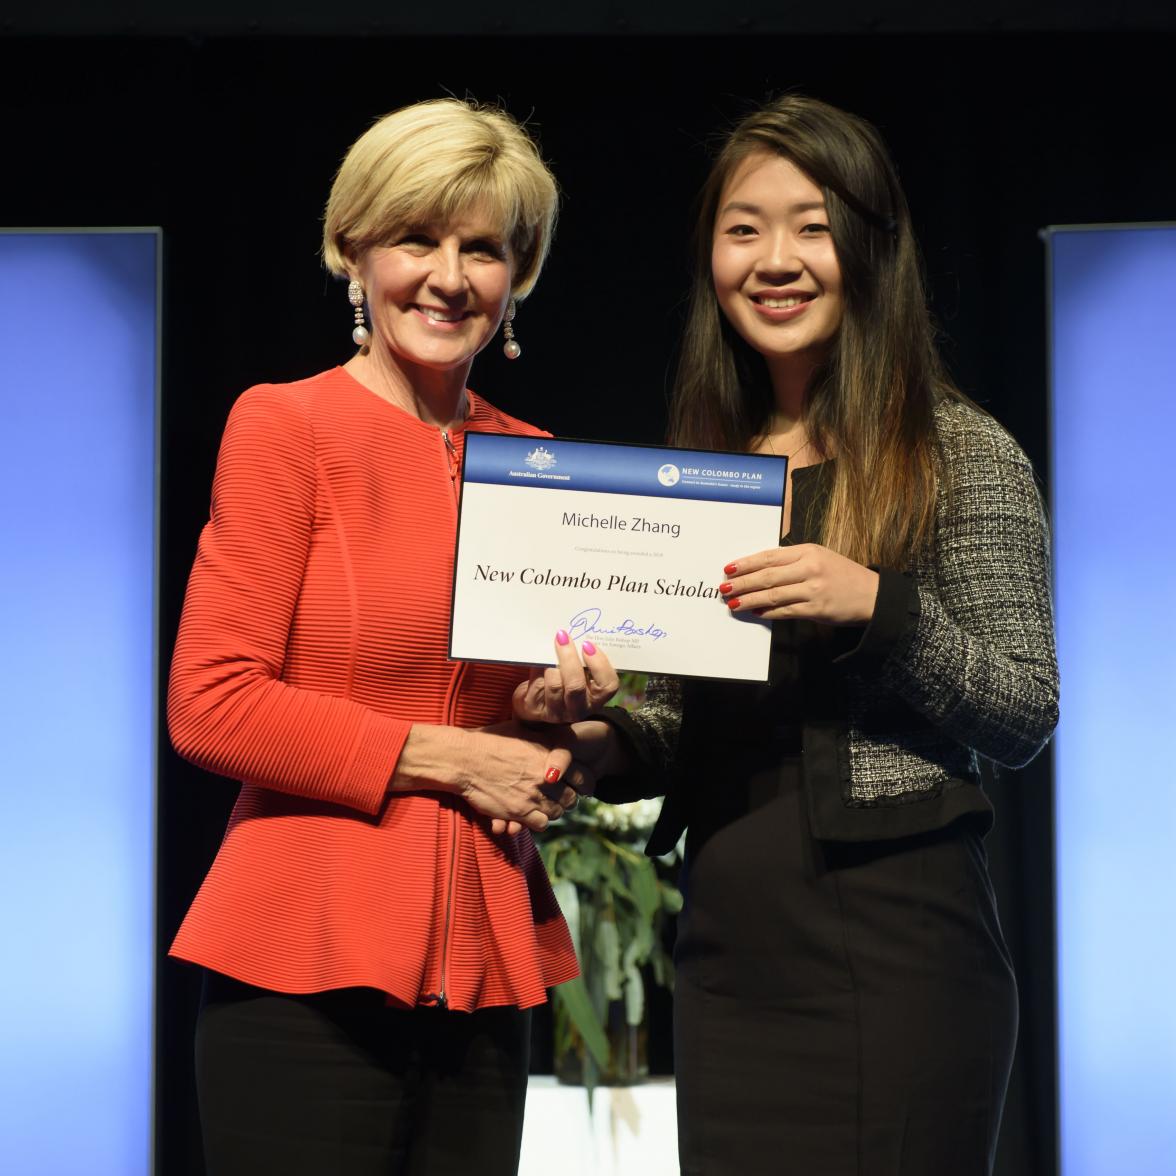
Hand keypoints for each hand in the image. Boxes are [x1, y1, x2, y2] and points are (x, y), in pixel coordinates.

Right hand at [486, 718, 620, 834]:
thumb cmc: (489, 740)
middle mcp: (546, 775)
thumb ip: (544, 738)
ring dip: (553, 811)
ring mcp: (534, 794)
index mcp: (550, 754)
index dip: (583, 783)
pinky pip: (541, 824)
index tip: (578, 785)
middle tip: (560, 798)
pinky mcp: (520, 811)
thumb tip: (556, 734)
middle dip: (568, 799)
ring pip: (558, 812)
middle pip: (572, 797)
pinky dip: (539, 822)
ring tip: (544, 806)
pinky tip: (531, 815)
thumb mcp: (522, 729)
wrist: (464, 759)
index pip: (583, 775)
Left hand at [512, 630, 619, 724]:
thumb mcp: (580, 671)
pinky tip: (538, 659)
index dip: (599, 665)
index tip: (587, 645)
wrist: (537, 698)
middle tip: (562, 637)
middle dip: (569, 658)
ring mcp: (556, 712)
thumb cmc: (564, 678)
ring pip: (554, 686)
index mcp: (596, 699)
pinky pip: (536, 684)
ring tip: (549, 648)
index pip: (608, 686)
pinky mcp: (535, 708)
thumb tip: (577, 632)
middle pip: (576, 686)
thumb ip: (583, 658)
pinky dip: (537, 668)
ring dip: (551, 664)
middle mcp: (579, 709)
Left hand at [720, 543, 878, 624]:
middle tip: (724, 588)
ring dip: (750, 599)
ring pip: (773, 595)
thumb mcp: (819, 557)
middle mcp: (810, 568)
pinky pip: (785, 611)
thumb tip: (759, 570)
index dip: (746, 563)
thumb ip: (792, 561)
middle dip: (742, 582)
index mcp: (808, 552)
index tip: (729, 568)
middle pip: (767, 576)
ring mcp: (813, 590)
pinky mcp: (816, 609)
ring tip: (733, 602)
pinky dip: (768, 612)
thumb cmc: (842, 575)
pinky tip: (755, 612)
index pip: (769, 557)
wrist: (872, 595)